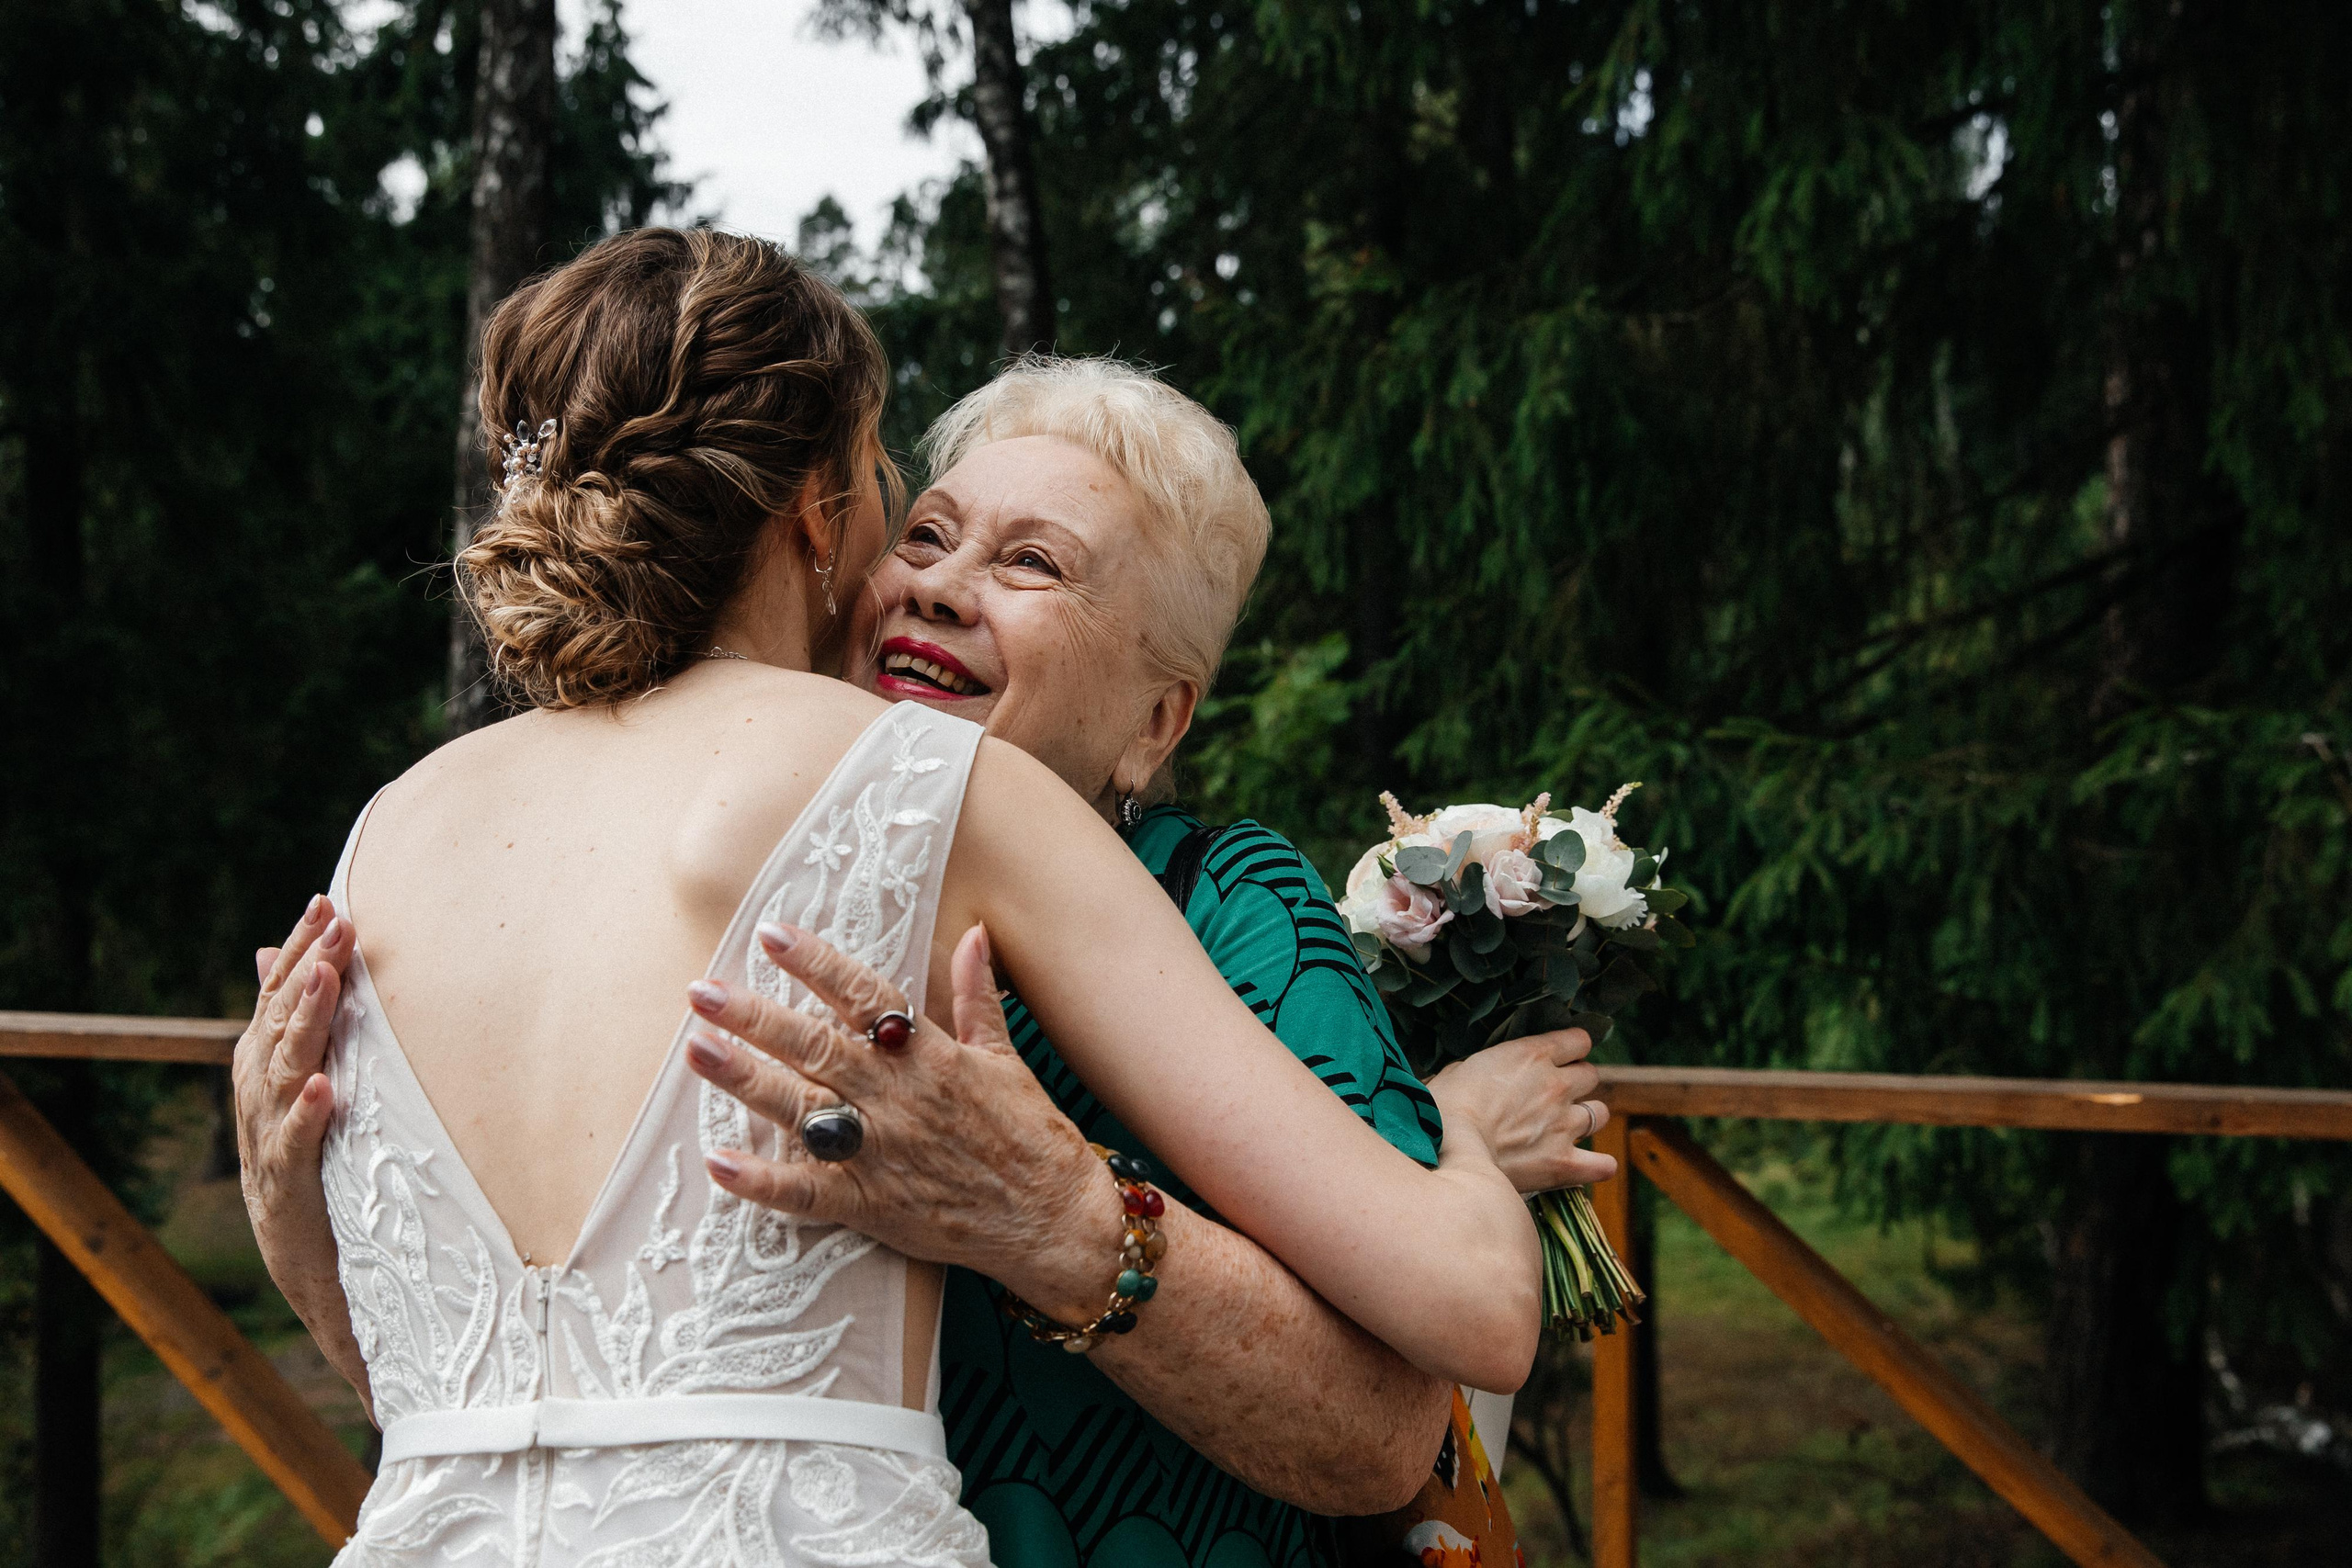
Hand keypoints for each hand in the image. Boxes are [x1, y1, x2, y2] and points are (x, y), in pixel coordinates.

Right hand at [233, 896, 371, 1415]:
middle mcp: (261, 1106)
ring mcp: (270, 1151)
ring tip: (325, 978)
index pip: (279, 1002)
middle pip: (276, 1026)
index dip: (300, 951)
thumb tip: (276, 960)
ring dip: (302, 1026)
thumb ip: (302, 1033)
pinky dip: (308, 1118)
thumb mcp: (315, 1101)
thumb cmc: (327, 1180)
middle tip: (336, 922)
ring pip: (281, 1076)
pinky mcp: (290, 1197)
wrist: (324, 1282)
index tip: (330, 901)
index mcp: (270, 1079)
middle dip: (305, 971)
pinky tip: (325, 1089)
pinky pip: (296, 1151)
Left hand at [682, 921, 1119, 1323]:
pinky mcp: (870, 1206)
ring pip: (800, 1108)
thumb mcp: (1006, 1058)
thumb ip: (977, 996)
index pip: (863, 997)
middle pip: (815, 1046)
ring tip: (697, 1049)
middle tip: (701, 990)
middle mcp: (898, 1098)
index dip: (816, 963)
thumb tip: (974, 934)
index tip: (772, 934)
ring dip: (745, 1078)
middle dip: (755, 1015)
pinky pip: (806, 1193)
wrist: (1053, 1220)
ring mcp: (880, 1153)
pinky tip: (718, 1162)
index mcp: (930, 1057)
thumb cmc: (1031, 1136)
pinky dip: (761, 1181)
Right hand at [1428, 1029, 1614, 1193]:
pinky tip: (1585, 1165)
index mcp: (1532, 1055)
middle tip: (1554, 1098)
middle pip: (1590, 1075)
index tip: (1560, 1059)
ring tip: (1564, 1129)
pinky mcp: (1564, 1162)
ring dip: (1586, 1119)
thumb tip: (1485, 1076)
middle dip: (1576, 1084)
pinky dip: (1597, 1165)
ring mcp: (1564, 1124)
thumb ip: (1485, 1068)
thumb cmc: (1441, 1107)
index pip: (1578, 1041)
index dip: (1570, 1049)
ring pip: (1600, 1114)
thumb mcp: (1458, 1069)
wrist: (1445, 1149)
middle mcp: (1556, 1085)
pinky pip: (1602, 1164)